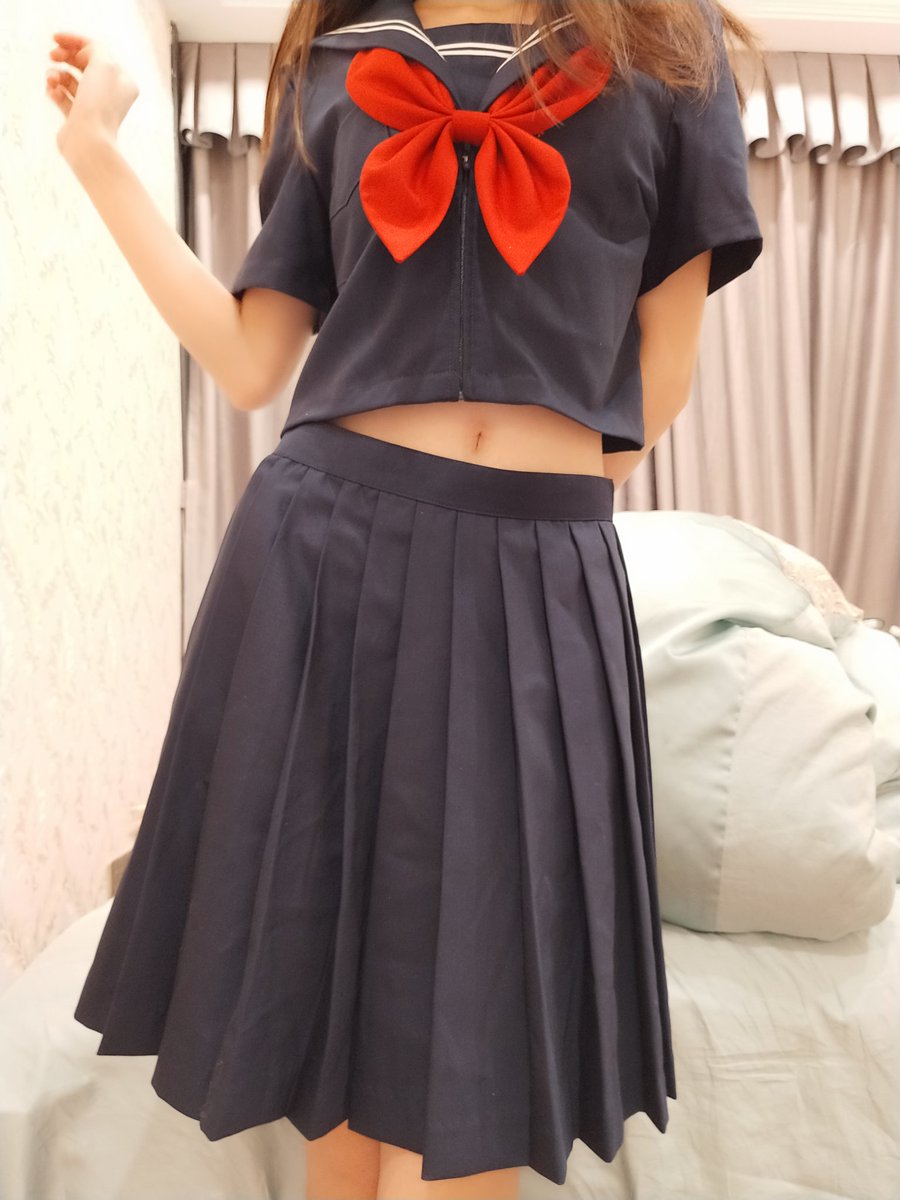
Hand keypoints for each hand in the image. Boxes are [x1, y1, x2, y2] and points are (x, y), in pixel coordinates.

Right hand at [46, 32, 138, 155]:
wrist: (89, 141)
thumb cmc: (99, 102)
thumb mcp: (103, 64)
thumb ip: (94, 49)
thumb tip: (82, 54)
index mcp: (123, 80)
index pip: (97, 51)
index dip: (74, 41)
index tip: (55, 38)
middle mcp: (111, 93)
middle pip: (83, 64)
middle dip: (65, 57)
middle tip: (51, 56)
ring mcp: (95, 106)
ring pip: (71, 81)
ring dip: (57, 75)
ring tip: (51, 80)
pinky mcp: (79, 118)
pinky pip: (64, 98)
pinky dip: (55, 91)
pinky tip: (52, 93)